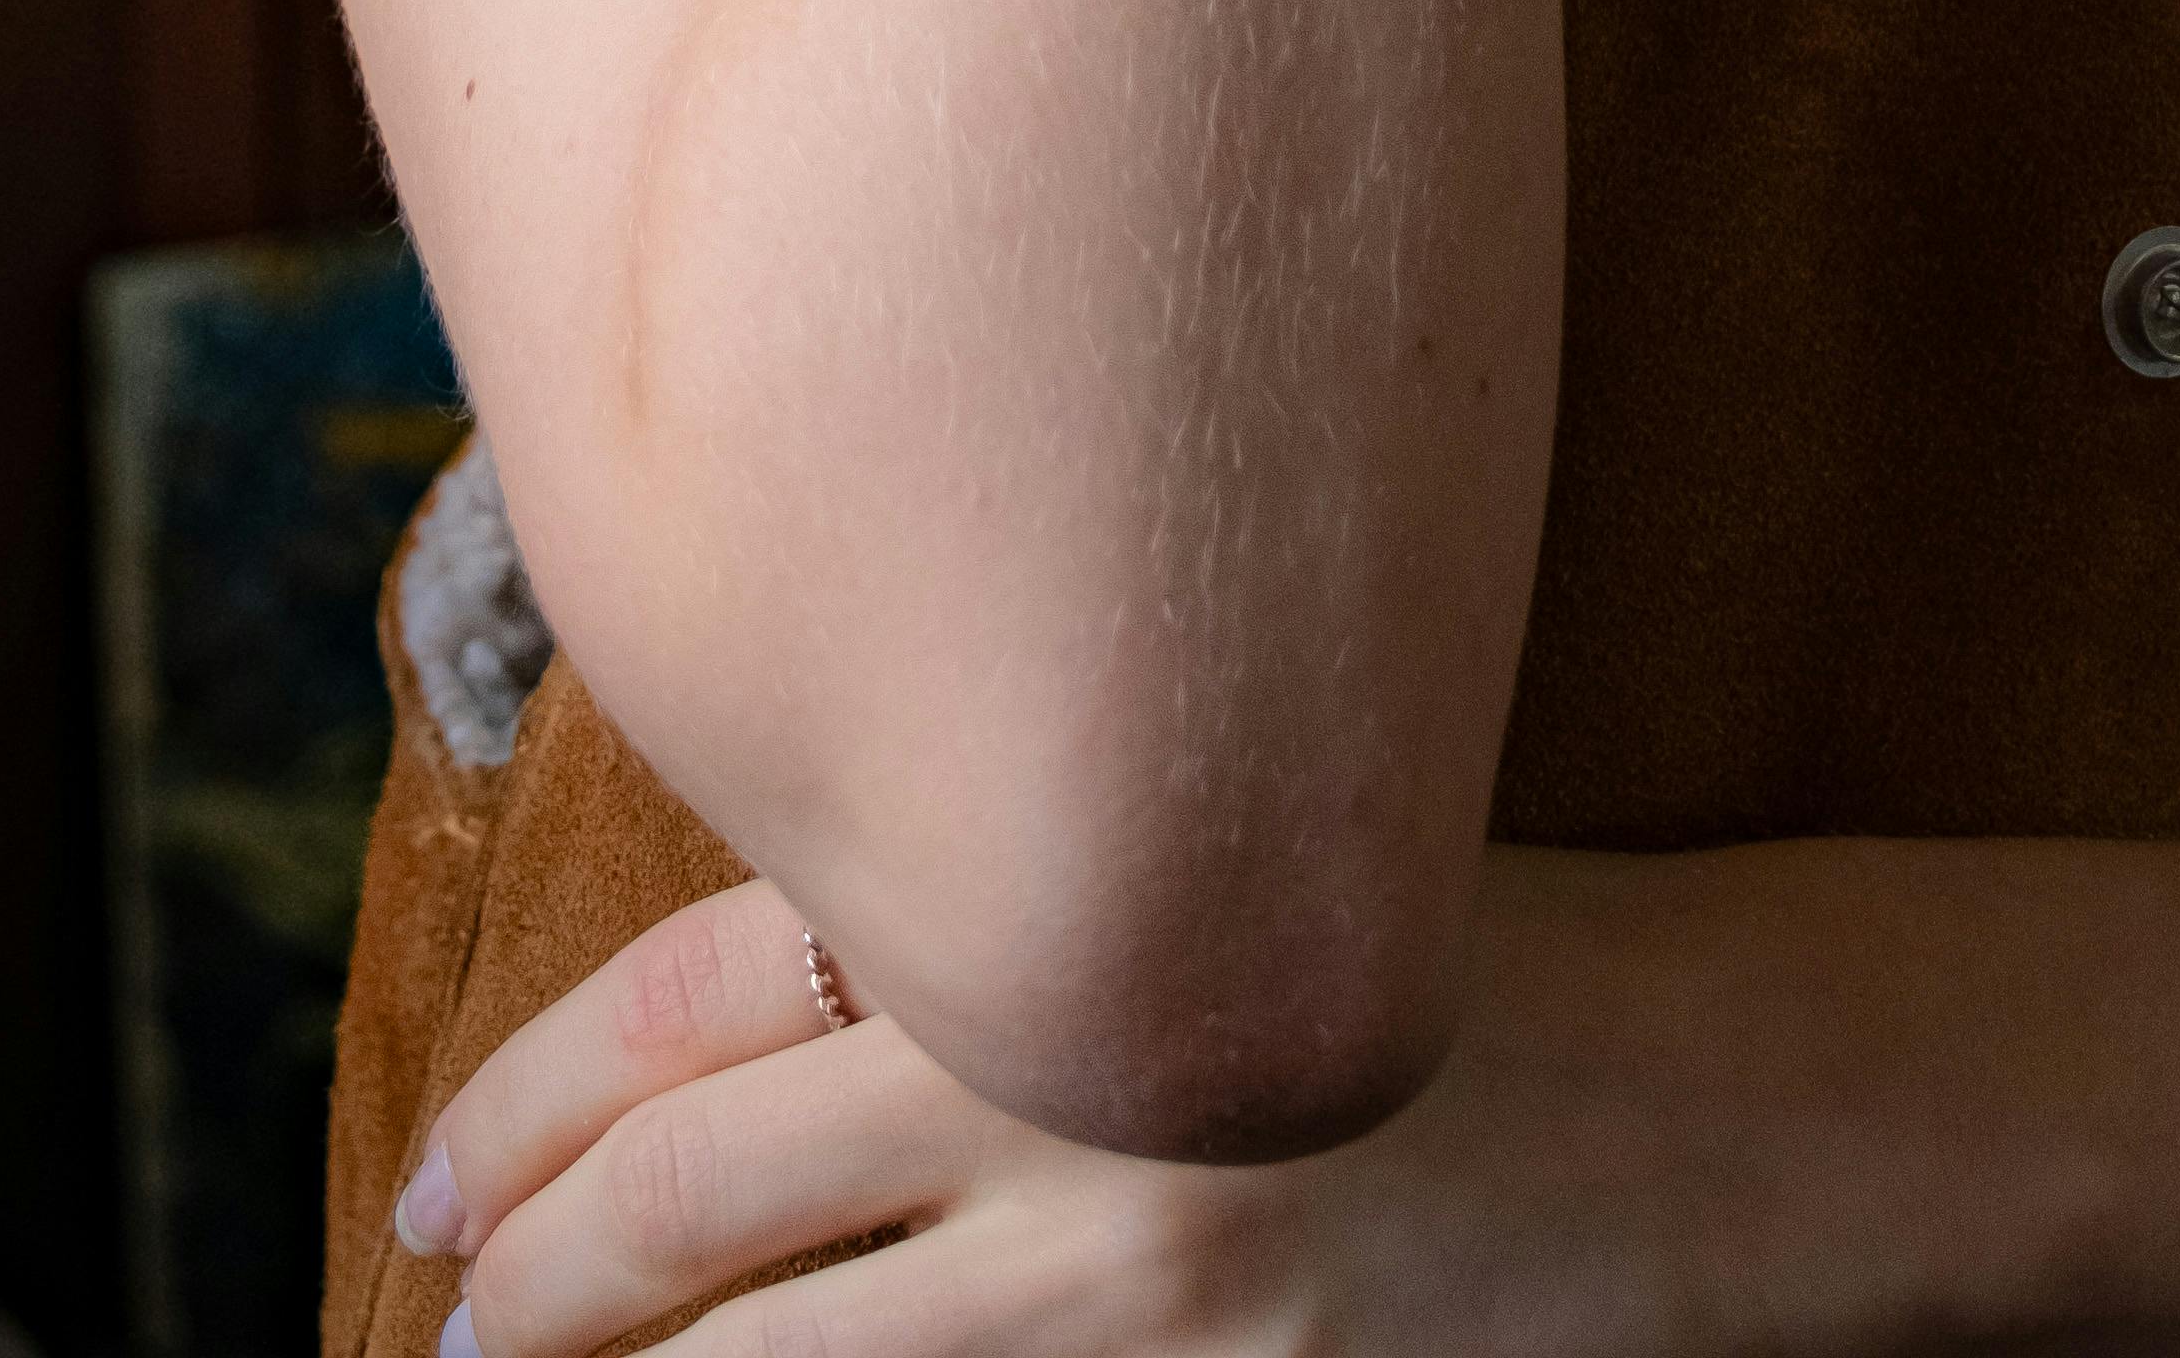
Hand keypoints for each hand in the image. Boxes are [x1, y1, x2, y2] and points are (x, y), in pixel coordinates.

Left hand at [398, 859, 1934, 1357]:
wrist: (1743, 1099)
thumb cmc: (1475, 966)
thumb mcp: (1224, 869)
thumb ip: (1011, 933)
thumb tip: (730, 1034)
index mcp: (1050, 908)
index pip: (687, 1010)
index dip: (526, 1117)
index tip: (436, 1195)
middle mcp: (1063, 1081)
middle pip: (687, 1212)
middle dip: (521, 1300)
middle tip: (436, 1345)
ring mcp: (1142, 1280)